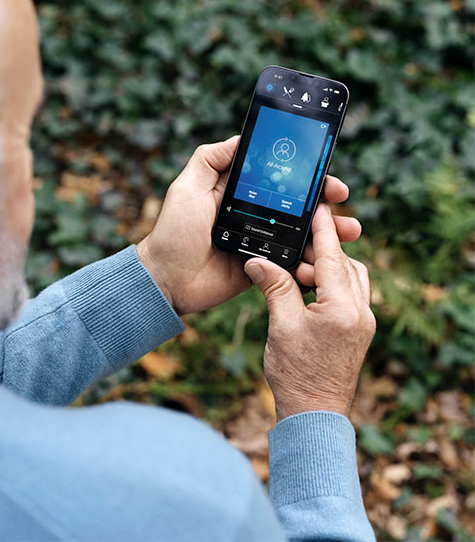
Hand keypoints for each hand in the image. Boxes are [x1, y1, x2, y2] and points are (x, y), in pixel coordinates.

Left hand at [136, 136, 361, 314]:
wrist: (167, 280)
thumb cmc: (173, 233)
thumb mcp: (187, 188)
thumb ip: (210, 160)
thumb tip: (241, 136)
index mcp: (238, 192)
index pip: (279, 177)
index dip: (304, 173)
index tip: (325, 172)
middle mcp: (253, 213)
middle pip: (298, 204)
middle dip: (325, 201)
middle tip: (341, 199)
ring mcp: (260, 241)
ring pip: (302, 234)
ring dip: (328, 232)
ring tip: (348, 232)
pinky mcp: (263, 268)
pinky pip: (293, 263)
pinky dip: (312, 261)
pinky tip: (326, 261)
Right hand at [244, 204, 375, 420]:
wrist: (314, 414)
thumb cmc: (296, 373)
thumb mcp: (281, 325)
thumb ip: (274, 287)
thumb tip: (256, 260)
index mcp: (343, 308)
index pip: (332, 258)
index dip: (324, 231)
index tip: (318, 207)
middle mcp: (361, 313)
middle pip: (347, 265)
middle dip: (324, 249)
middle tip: (297, 241)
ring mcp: (363, 323)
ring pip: (352, 279)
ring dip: (328, 268)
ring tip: (298, 267)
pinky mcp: (358, 331)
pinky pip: (350, 295)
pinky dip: (331, 284)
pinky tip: (308, 287)